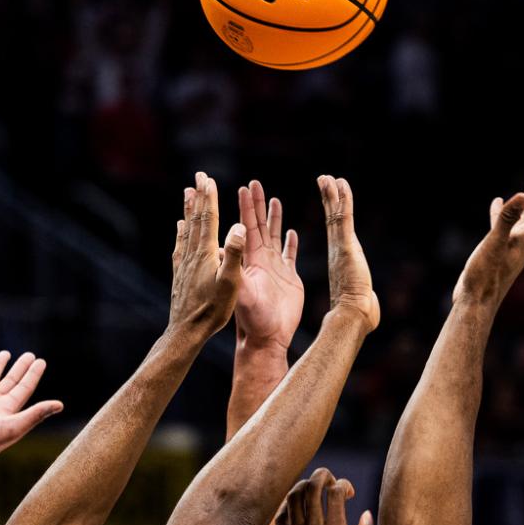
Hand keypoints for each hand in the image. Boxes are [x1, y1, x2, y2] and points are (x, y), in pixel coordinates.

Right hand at [0, 352, 63, 463]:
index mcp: (7, 410)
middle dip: (20, 368)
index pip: (24, 388)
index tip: (40, 361)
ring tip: (5, 354)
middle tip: (29, 354)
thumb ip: (35, 414)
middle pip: (10, 382)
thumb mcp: (14, 426)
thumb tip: (60, 405)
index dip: (33, 374)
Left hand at [168, 172, 245, 340]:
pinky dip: (182, 231)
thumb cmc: (212, 310)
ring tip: (187, 193)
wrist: (186, 331)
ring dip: (189, 209)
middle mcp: (193, 254)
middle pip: (196, 219)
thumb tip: (238, 227)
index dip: (209, 198)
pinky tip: (180, 227)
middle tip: (198, 177)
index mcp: (206, 254)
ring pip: (187, 229)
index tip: (209, 179)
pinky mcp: (180, 273)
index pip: (209, 219)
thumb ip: (233, 255)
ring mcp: (185, 263)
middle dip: (199, 197)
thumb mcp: (229, 284)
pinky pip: (181, 245)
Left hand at [235, 179, 302, 349]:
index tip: (239, 186)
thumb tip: (231, 234)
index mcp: (246, 260)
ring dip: (272, 218)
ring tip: (272, 199)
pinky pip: (289, 256)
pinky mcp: (288, 279)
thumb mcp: (238, 288)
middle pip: (256, 225)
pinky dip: (291, 243)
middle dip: (254, 204)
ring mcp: (273, 269)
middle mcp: (258, 261)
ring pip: (273, 236)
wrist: (263, 341)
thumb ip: (235, 262)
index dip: (240, 206)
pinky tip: (292, 233)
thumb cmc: (248, 319)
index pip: (242, 225)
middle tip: (253, 183)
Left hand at [272, 469, 374, 524]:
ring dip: (304, 486)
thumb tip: (366, 514)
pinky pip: (280, 517)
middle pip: (310, 488)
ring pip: (292, 498)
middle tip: (331, 480)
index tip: (349, 493)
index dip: (342, 483)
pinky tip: (299, 509)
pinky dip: (289, 505)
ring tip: (315, 490)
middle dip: (322, 475)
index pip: (334, 493)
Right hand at [318, 175, 379, 333]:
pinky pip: (343, 216)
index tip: (330, 198)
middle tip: (324, 180)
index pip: (336, 229)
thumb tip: (371, 305)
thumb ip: (366, 296)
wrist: (352, 315)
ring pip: (334, 213)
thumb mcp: (363, 298)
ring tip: (327, 177)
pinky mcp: (346, 244)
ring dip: (331, 194)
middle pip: (331, 217)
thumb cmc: (358, 313)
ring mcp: (340, 246)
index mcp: (340, 258)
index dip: (332, 212)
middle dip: (327, 198)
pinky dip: (341, 199)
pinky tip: (340, 183)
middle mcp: (337, 249)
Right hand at [454, 174, 523, 307]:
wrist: (475, 304)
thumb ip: (506, 219)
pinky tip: (496, 203)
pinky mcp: (496, 251)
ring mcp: (510, 248)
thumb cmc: (484, 277)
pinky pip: (504, 226)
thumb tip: (522, 196)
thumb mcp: (493, 244)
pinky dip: (503, 213)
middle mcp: (522, 243)